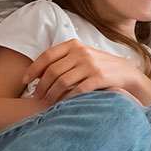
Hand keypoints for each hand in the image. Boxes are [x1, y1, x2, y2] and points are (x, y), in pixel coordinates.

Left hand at [24, 40, 150, 104]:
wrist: (125, 72)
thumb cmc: (98, 66)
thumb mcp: (81, 56)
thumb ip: (63, 60)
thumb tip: (38, 73)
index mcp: (74, 45)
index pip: (47, 56)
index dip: (34, 69)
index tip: (25, 81)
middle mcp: (81, 52)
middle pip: (52, 71)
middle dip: (41, 86)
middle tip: (35, 97)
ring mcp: (90, 65)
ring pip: (62, 82)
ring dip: (51, 95)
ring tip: (46, 103)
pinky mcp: (99, 78)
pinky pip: (77, 90)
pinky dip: (67, 99)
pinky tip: (62, 105)